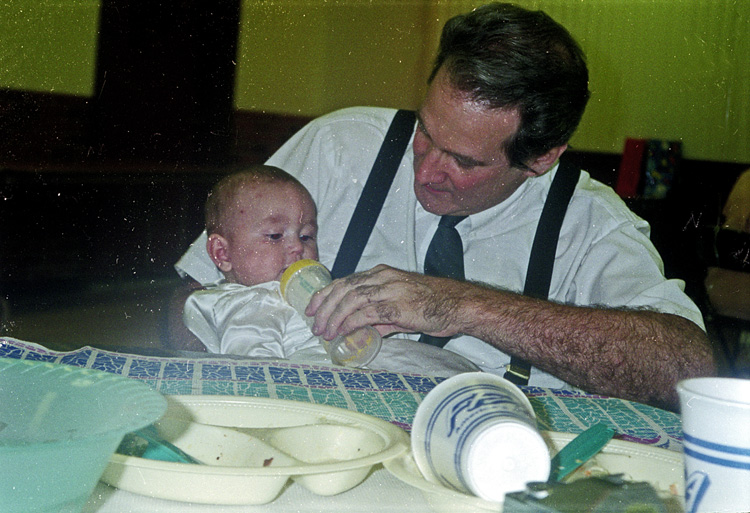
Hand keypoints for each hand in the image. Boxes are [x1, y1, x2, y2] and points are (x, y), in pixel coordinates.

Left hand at [305, 264, 464, 339]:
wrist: (458, 305)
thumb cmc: (434, 305)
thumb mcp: (401, 307)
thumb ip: (380, 317)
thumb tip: (363, 331)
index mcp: (382, 274)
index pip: (345, 280)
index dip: (325, 293)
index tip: (312, 307)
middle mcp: (382, 277)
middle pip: (343, 288)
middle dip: (324, 306)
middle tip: (314, 323)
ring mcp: (389, 290)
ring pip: (350, 299)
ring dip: (333, 316)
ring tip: (325, 332)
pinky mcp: (396, 305)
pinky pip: (365, 313)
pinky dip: (349, 323)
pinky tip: (341, 333)